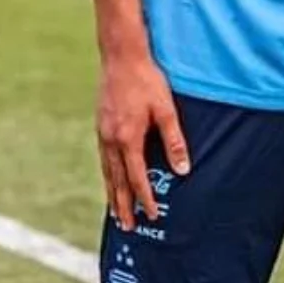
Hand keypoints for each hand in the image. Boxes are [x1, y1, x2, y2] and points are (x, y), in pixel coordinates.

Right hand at [96, 51, 189, 229]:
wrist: (121, 56)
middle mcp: (111, 139)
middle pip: (117, 180)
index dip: (145, 198)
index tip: (152, 215)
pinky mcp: (101, 124)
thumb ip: (174, 141)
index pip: (137, 178)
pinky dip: (107, 173)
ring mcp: (103, 132)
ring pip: (107, 170)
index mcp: (128, 138)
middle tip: (127, 226)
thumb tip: (182, 170)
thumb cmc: (147, 80)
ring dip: (112, 192)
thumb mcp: (166, 110)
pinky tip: (111, 177)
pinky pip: (103, 157)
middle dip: (123, 204)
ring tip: (116, 210)